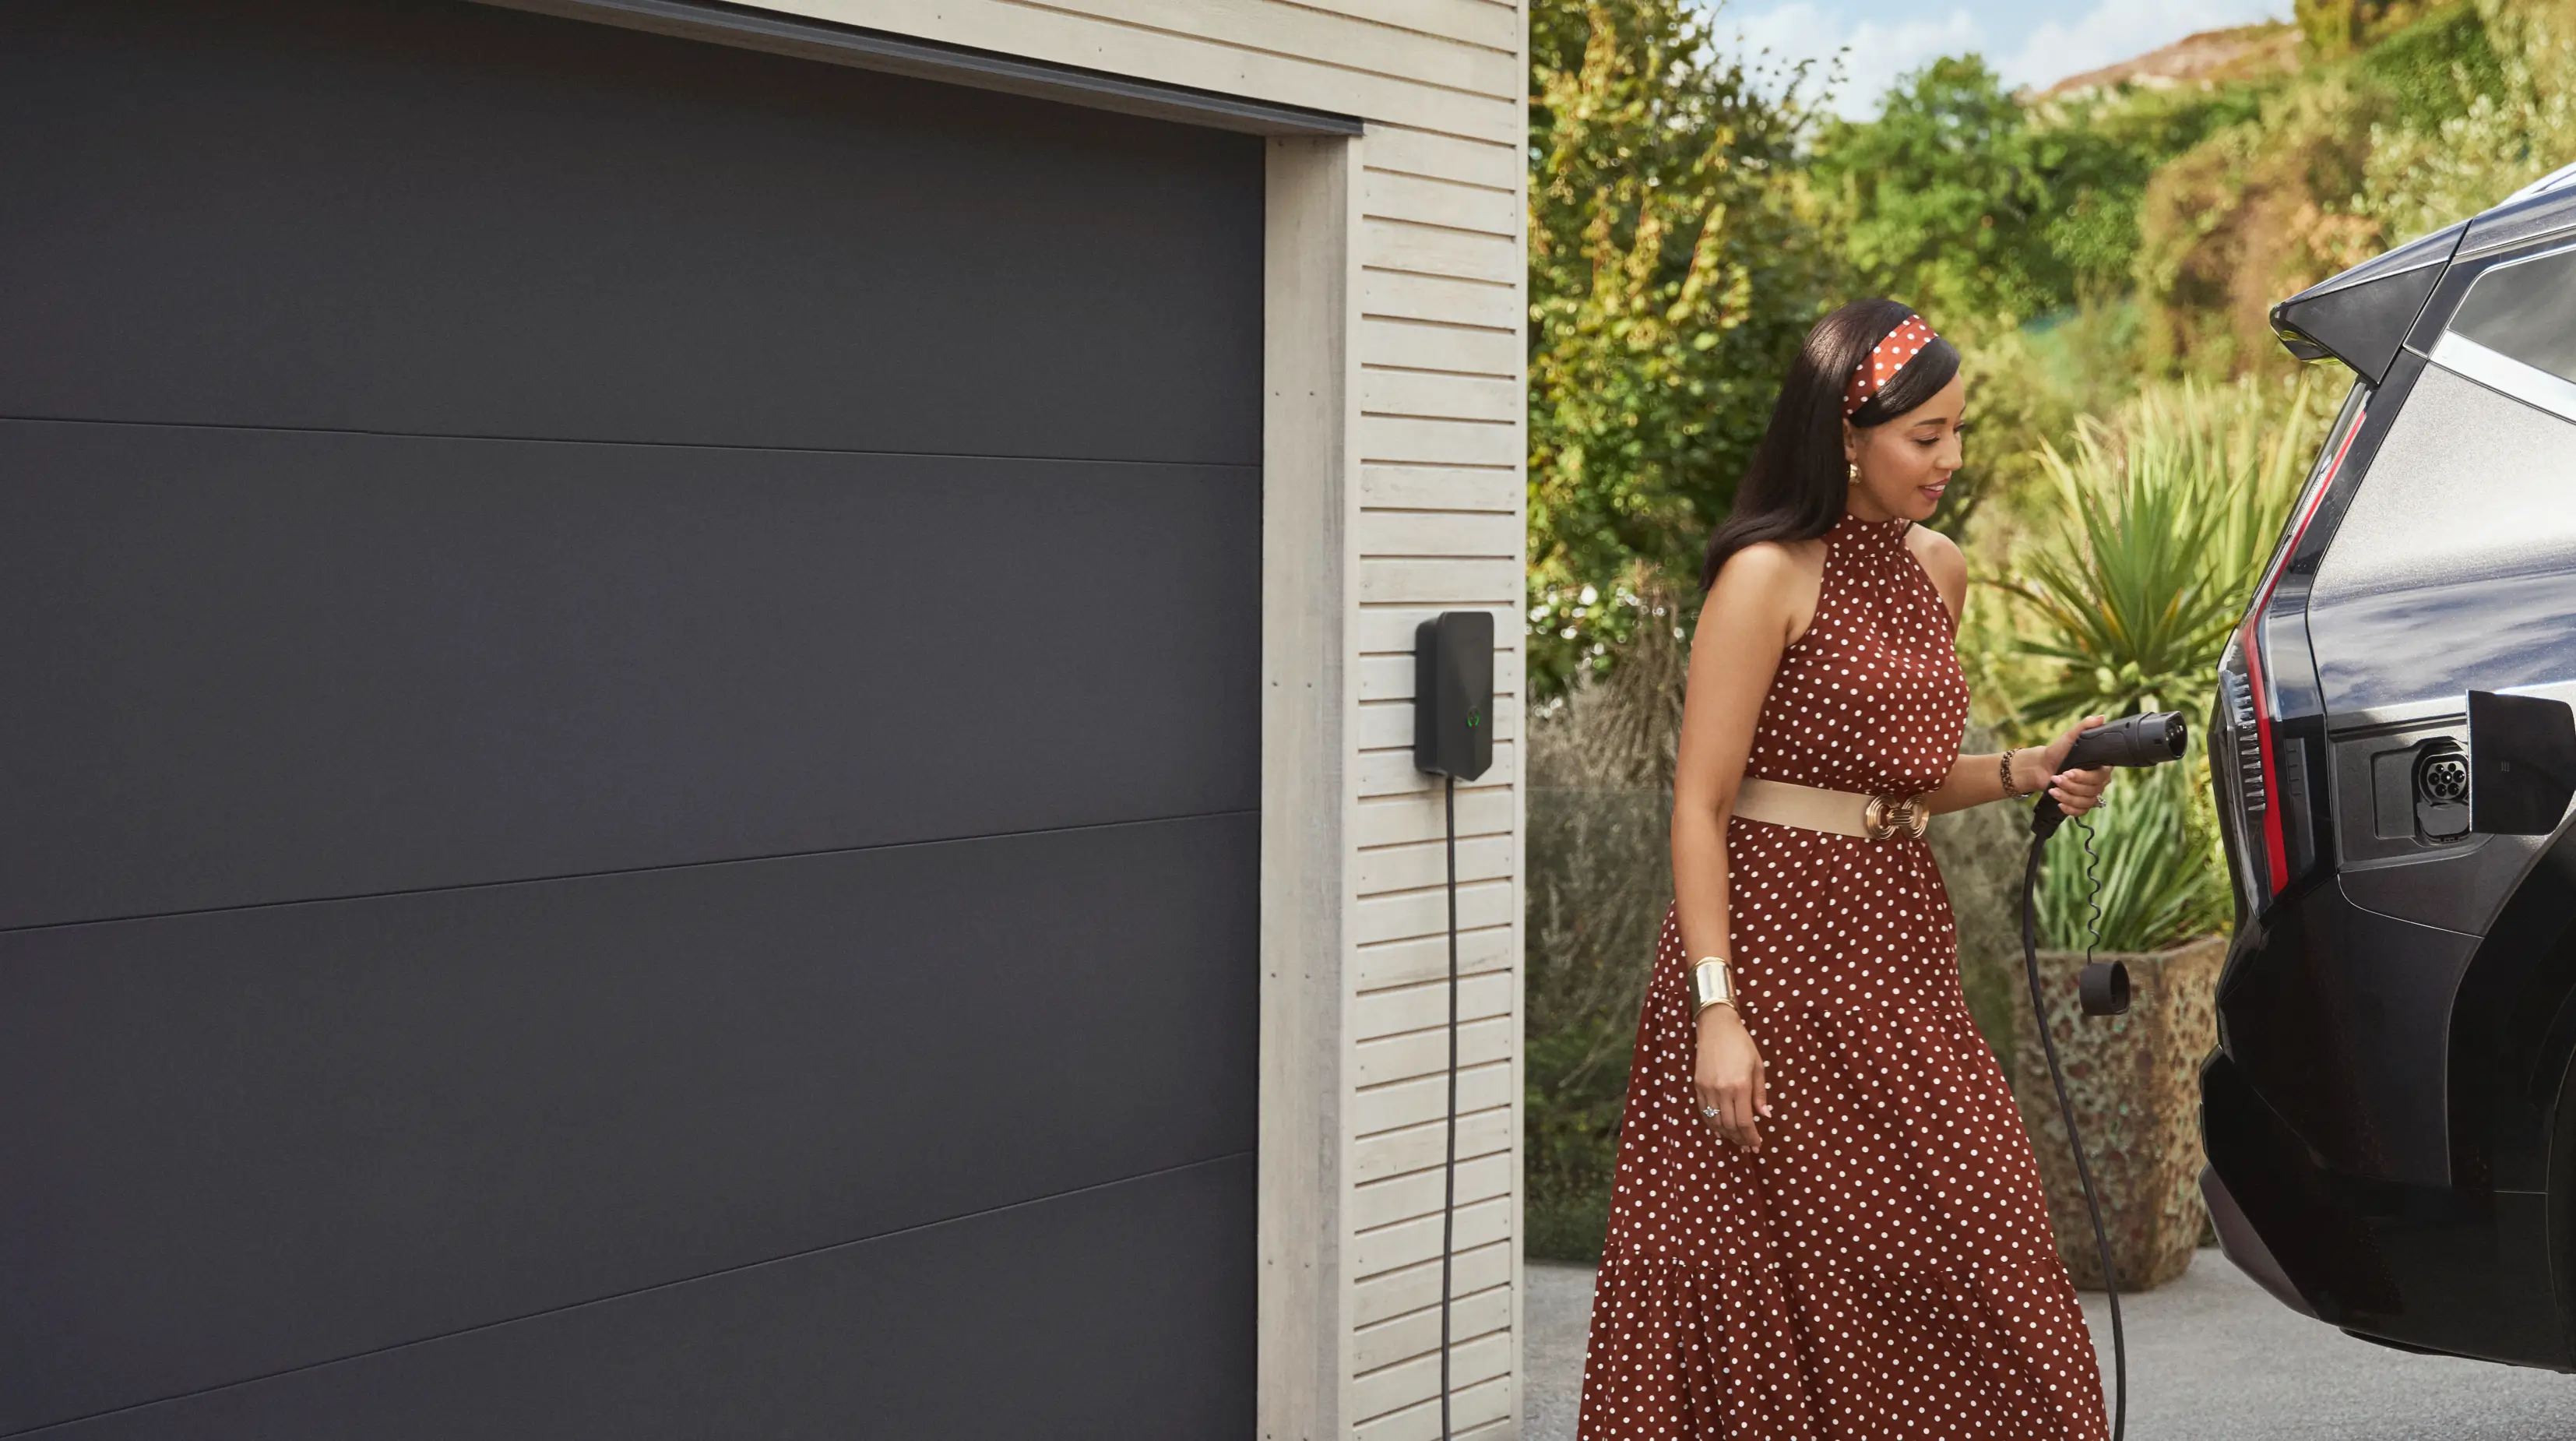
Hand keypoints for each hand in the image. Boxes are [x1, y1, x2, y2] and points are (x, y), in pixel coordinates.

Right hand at [1693, 1004, 1769, 1152]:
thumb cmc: (1742, 1044)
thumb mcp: (1758, 1066)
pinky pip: (1704, 1112)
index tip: (1757, 1144)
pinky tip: (1720, 1128)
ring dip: (1727, 1134)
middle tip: (1748, 1146)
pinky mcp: (1698, 1086)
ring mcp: (1708, 1089)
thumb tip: (1764, 1115)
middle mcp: (1722, 1091)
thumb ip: (1760, 1093)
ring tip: (1736, 1139)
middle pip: (1730, 1125)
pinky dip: (1712, 1123)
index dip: (1751, 1136)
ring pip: (1716, 1121)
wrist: (1716, 1027)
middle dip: (1740, 1139)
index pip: (1745, 1121)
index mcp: (1740, 1086)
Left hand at [2034, 714, 2112, 816]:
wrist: (2042, 767)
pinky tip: (2060, 803)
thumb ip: (2085, 726)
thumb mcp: (2070, 736)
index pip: (2102, 776)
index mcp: (2101, 766)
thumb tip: (2101, 718)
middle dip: (2072, 785)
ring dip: (2068, 796)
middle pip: (2093, 790)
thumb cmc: (2058, 751)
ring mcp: (2091, 793)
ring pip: (2087, 802)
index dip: (2084, 777)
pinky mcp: (2081, 803)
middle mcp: (2099, 781)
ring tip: (2053, 789)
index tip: (2068, 772)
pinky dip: (2070, 809)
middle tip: (2057, 778)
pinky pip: (2082, 811)